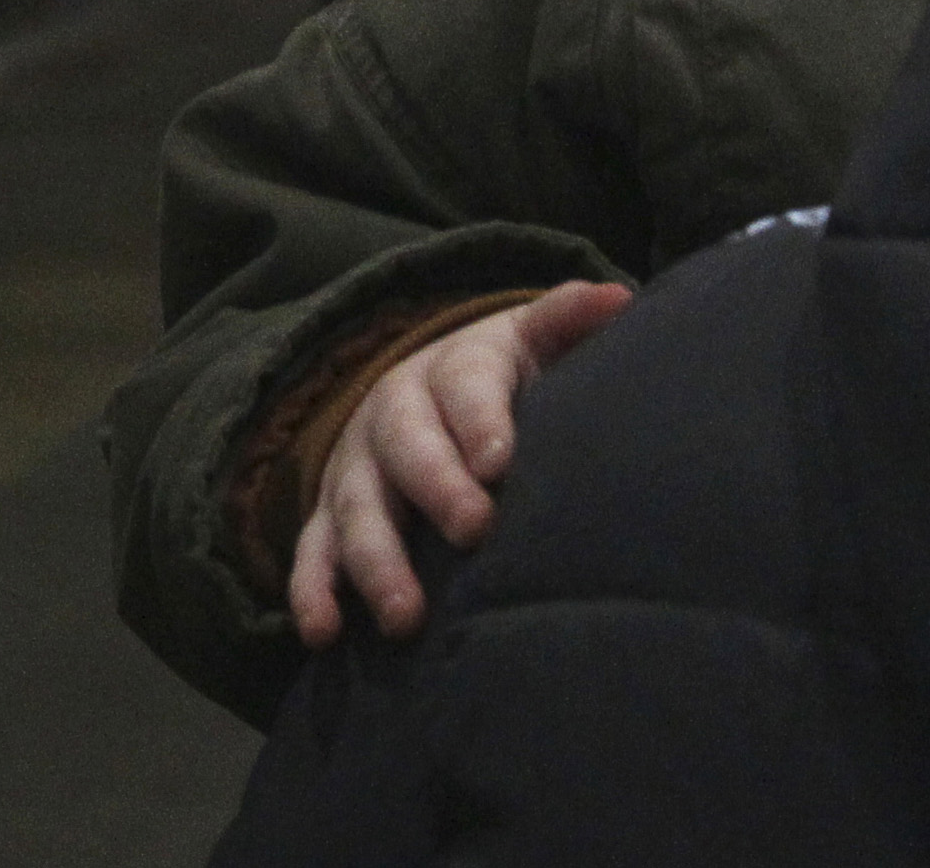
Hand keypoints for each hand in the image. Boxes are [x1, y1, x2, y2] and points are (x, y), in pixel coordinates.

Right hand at [289, 280, 633, 647]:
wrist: (427, 390)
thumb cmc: (503, 380)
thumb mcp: (533, 341)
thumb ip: (567, 321)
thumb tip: (618, 298)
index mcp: (451, 369)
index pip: (465, 386)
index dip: (481, 420)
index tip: (501, 460)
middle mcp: (395, 413)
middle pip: (406, 445)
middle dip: (435, 487)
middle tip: (471, 530)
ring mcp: (357, 467)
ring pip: (357, 508)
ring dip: (376, 560)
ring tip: (405, 616)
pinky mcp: (330, 515)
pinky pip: (312, 551)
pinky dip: (312, 590)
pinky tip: (325, 632)